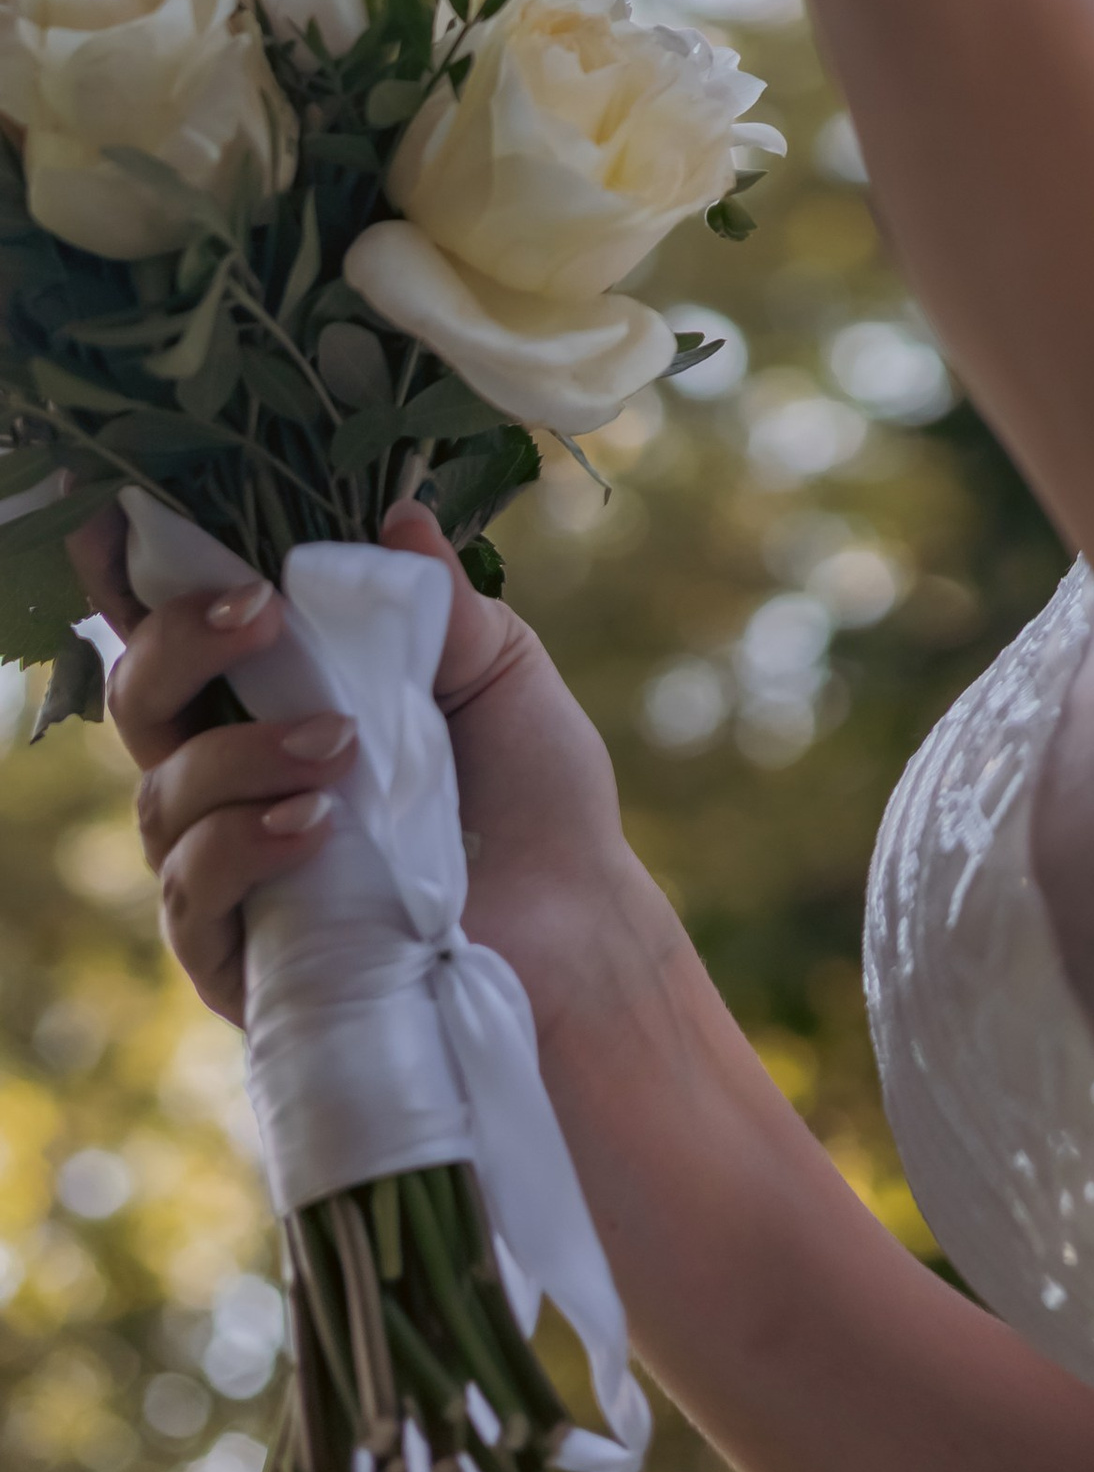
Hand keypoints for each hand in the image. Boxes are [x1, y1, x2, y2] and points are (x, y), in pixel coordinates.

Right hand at [85, 503, 649, 1044]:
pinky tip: (316, 827)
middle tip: (264, 616)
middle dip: (178, 644)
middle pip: (139, 701)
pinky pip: (190, 894)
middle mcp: (233, 779)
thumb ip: (436, 603)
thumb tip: (396, 515)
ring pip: (162, 796)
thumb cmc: (532, 792)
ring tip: (342, 745)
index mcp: (280, 698)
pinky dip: (242, 846)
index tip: (193, 545)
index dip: (156, 587)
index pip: (182, 636)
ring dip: (241, 754)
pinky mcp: (238, 957)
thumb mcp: (496, 672)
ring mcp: (227, 870)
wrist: (576, 920)